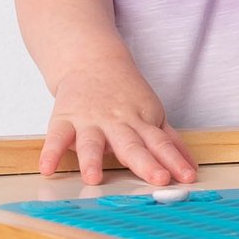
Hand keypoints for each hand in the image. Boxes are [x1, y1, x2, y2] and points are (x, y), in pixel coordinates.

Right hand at [38, 65, 197, 188]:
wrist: (91, 59)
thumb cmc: (126, 94)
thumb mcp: (153, 113)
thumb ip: (170, 142)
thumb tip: (191, 167)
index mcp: (141, 122)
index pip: (161, 143)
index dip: (174, 160)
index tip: (186, 177)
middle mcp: (117, 123)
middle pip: (133, 145)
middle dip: (146, 163)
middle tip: (158, 179)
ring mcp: (90, 121)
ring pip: (92, 142)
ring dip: (92, 160)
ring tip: (93, 178)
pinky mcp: (65, 119)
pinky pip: (56, 136)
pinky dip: (50, 152)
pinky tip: (47, 168)